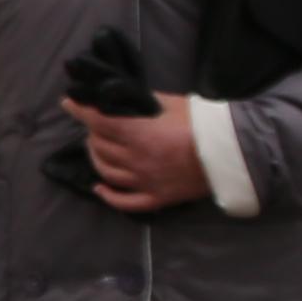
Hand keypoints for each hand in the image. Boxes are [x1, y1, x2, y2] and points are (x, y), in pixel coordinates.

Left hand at [66, 99, 204, 213]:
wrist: (233, 152)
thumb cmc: (202, 123)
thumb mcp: (170, 104)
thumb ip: (143, 101)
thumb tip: (122, 97)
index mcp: (140, 135)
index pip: (100, 122)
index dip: (81, 111)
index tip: (68, 103)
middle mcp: (138, 161)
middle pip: (101, 146)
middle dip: (92, 132)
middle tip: (93, 124)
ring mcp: (146, 182)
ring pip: (107, 172)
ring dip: (96, 158)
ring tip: (95, 147)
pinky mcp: (157, 198)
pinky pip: (126, 202)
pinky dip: (108, 196)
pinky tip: (99, 188)